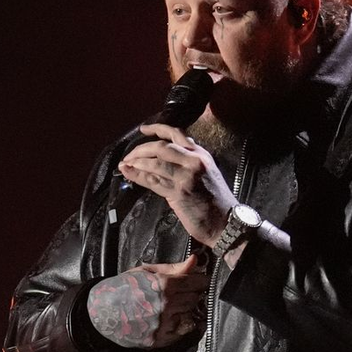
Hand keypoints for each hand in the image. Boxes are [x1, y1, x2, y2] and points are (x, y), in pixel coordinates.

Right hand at [87, 254, 209, 348]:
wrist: (102, 312)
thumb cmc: (122, 289)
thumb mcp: (146, 271)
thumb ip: (173, 268)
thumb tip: (194, 261)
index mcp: (163, 285)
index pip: (196, 283)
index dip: (200, 281)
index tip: (199, 281)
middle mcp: (165, 306)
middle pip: (195, 299)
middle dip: (192, 294)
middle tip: (183, 292)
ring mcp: (162, 324)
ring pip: (190, 315)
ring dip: (186, 310)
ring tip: (173, 305)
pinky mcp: (158, 339)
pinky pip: (182, 332)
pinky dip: (181, 325)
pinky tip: (171, 318)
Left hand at [119, 123, 236, 245]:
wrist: (226, 222)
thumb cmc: (214, 202)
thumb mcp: (204, 174)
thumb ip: (185, 164)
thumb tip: (161, 160)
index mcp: (200, 154)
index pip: (176, 134)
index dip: (157, 128)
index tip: (143, 129)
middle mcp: (194, 160)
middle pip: (161, 147)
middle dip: (140, 150)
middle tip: (128, 156)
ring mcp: (186, 175)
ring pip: (155, 163)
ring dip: (136, 162)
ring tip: (125, 164)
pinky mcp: (179, 192)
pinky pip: (154, 181)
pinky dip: (139, 176)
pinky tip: (129, 173)